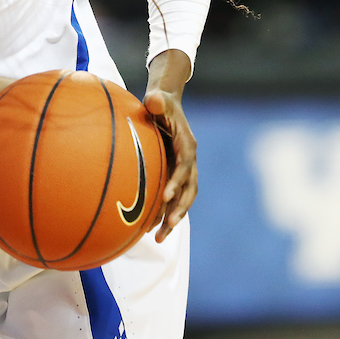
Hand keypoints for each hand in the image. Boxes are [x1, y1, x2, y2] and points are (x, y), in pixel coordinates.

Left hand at [142, 88, 197, 242]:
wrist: (165, 106)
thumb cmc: (160, 103)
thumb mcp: (158, 100)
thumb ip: (156, 101)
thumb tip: (152, 101)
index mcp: (186, 145)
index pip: (185, 166)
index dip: (177, 181)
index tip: (165, 196)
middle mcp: (188, 160)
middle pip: (189, 189)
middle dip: (179, 209)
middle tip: (168, 225)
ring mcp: (183, 171)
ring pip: (183, 200)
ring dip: (173, 219)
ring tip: (158, 238)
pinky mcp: (175, 176)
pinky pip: (173, 199)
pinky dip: (165, 214)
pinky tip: (150, 229)